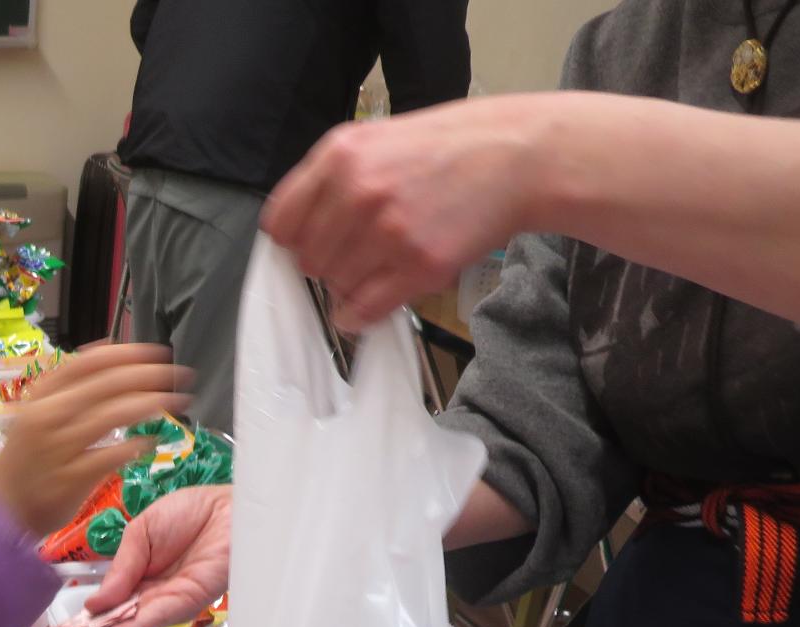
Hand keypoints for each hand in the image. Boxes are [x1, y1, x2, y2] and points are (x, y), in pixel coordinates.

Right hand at [0, 343, 188, 536]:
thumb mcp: (38, 416)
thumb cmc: (25, 462)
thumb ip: (71, 391)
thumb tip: (112, 357)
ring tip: (175, 402)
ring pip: (112, 415)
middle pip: (107, 384)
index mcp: (41, 396)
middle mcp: (48, 415)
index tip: (157, 352)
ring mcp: (58, 447)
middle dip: (151, 375)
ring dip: (150, 405)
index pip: (89, 362)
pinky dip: (134, 448)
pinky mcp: (69, 478)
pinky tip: (151, 443)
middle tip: (180, 375)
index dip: (128, 353)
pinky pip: (110, 456)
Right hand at [34, 486, 230, 626]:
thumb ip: (120, 567)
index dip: (74, 621)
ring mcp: (163, 604)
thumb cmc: (193, 513)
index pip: (98, 606)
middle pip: (106, 625)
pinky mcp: (183, 604)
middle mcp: (146, 596)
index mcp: (134, 576)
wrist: (231, 509)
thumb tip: (96, 602)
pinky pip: (148, 620)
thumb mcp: (141, 532)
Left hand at [262, 95, 550, 329]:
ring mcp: (389, 230)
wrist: (518, 155)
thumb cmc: (449, 147)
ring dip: (351, 286)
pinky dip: (360, 315)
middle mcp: (358, 191)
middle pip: (308, 261)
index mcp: (341, 155)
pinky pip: (363, 310)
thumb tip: (293, 234)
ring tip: (383, 263)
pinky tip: (372, 302)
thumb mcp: (378, 139)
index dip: (294, 241)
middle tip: (360, 252)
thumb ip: (332, 179)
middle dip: (328, 264)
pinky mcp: (419, 264)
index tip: (310, 245)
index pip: (281, 223)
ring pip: (335, 287)